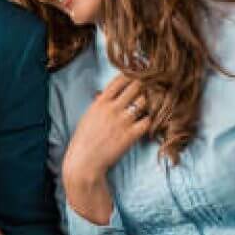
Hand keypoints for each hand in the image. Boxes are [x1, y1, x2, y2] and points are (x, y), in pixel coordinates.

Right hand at [62, 74, 149, 223]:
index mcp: (101, 101)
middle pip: (136, 87)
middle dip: (145, 85)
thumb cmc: (84, 139)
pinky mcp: (131, 135)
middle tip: (150, 87)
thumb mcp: (88, 115)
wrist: (85, 161)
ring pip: (145, 102)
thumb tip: (103, 93)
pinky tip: (147, 122)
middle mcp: (113, 108)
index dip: (132, 74)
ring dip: (149, 102)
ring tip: (151, 104)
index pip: (121, 79)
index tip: (138, 74)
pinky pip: (148, 121)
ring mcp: (123, 121)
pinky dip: (150, 120)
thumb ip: (99, 103)